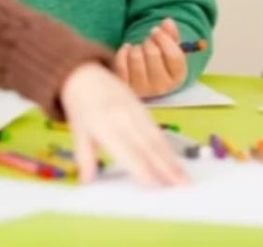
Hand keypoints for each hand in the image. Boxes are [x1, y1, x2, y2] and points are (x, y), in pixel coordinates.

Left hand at [61, 62, 187, 186]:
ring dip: (172, 159)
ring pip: (158, 139)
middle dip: (167, 167)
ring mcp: (137, 113)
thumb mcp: (78, 133)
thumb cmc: (82, 108)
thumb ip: (85, 158)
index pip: (129, 152)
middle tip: (183, 184)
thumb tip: (87, 181)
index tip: (156, 185)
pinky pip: (157, 130)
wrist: (87, 76)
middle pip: (149, 147)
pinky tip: (175, 159)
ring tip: (184, 176)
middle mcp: (126, 120)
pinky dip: (168, 146)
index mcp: (107, 127)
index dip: (143, 169)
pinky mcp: (143, 109)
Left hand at [114, 18, 186, 98]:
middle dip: (149, 42)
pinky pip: (121, 64)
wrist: (145, 77)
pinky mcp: (126, 87)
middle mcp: (161, 87)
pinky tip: (127, 50)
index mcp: (177, 76)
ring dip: (136, 48)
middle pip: (153, 54)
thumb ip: (171, 33)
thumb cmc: (161, 59)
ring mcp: (142, 89)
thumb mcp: (170, 47)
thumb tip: (167, 22)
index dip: (163, 38)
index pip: (173, 55)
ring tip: (139, 49)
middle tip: (148, 42)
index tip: (155, 30)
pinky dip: (123, 52)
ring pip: (136, 57)